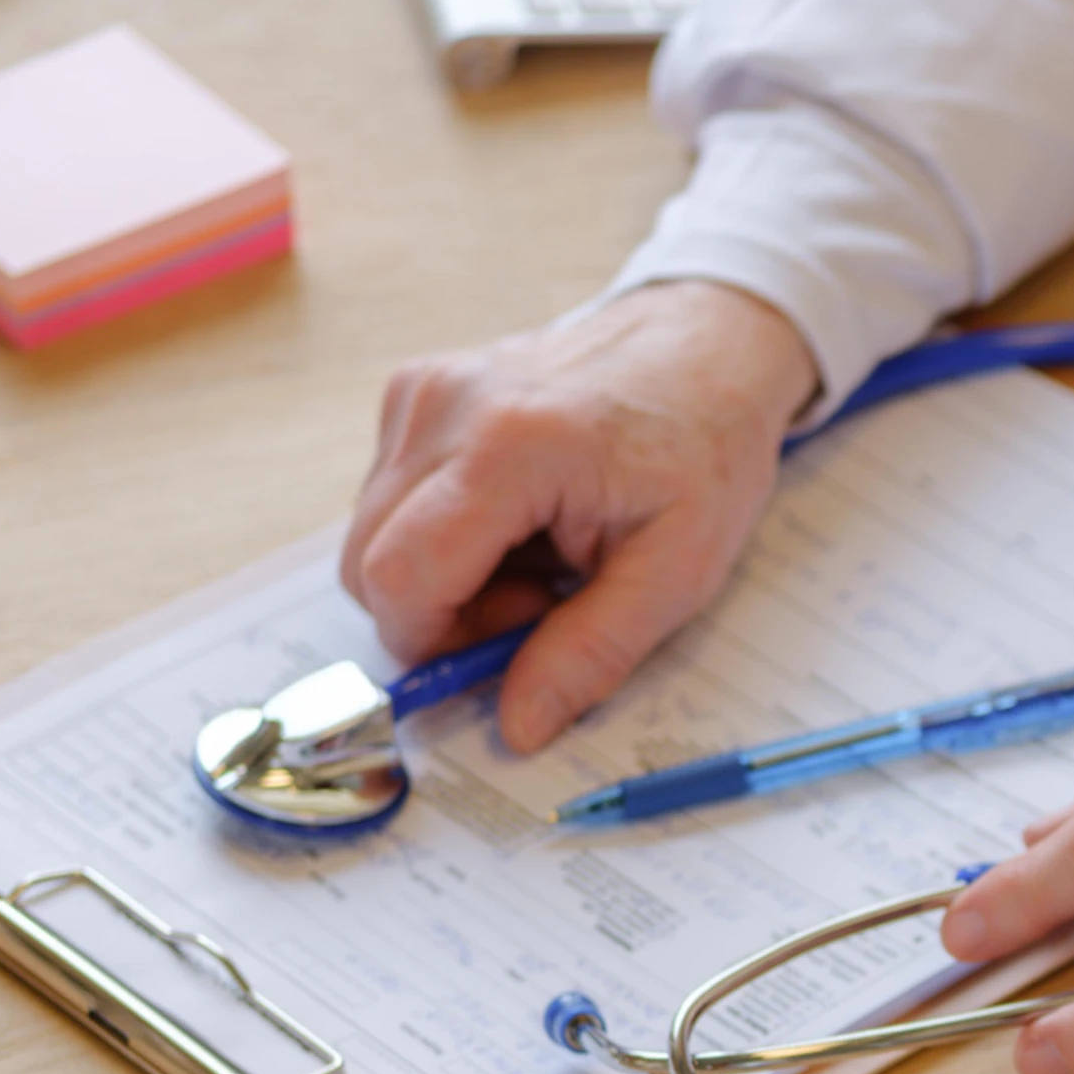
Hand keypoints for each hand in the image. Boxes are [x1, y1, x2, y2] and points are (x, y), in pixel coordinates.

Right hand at [340, 281, 822, 750]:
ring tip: (539, 555)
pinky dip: (442, 532)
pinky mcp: (413, 392)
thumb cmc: (705, 447)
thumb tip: (518, 728)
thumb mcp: (677, 571)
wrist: (703, 345)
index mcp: (510, 446)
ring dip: (445, 575)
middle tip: (539, 603)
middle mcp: (442, 406)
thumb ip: (592, 654)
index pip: (400, 578)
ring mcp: (419, 391)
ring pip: (372, 537)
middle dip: (441, 615)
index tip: (509, 647)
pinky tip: (518, 518)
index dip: (436, 644)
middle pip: (368, 565)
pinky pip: (388, 500)